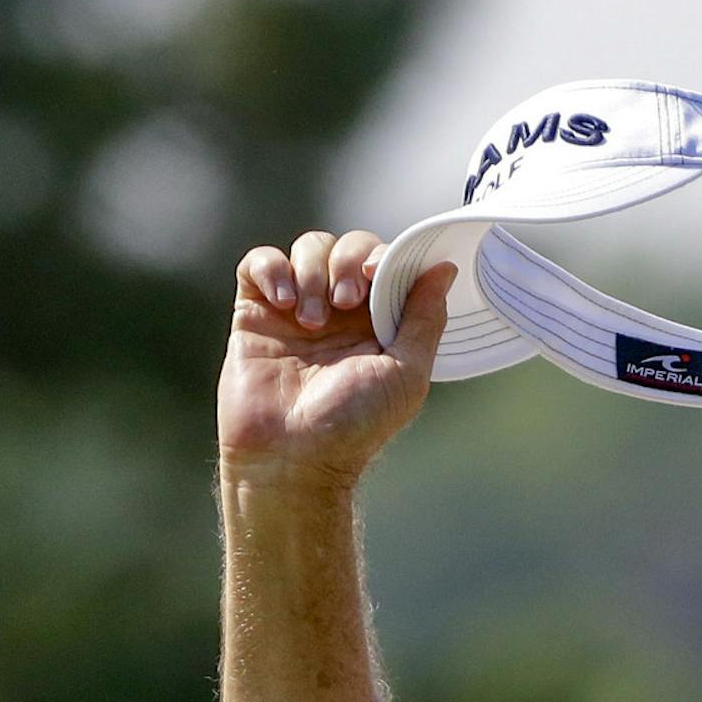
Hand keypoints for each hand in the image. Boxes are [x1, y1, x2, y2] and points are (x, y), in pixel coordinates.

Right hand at [218, 228, 454, 490]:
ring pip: (308, 248)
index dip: (382, 256)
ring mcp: (299, 309)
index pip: (385, 263)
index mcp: (380, 324)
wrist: (293, 455)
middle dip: (347, 262)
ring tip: (311, 322)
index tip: (375, 276)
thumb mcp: (406, 373)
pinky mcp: (257, 311)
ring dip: (313, 274)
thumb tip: (444, 269)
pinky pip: (260, 262)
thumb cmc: (355, 426)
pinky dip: (272, 269)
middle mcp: (342, 313)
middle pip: (348, 247)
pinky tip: (283, 304)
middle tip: (344, 303)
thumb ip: (425, 320)